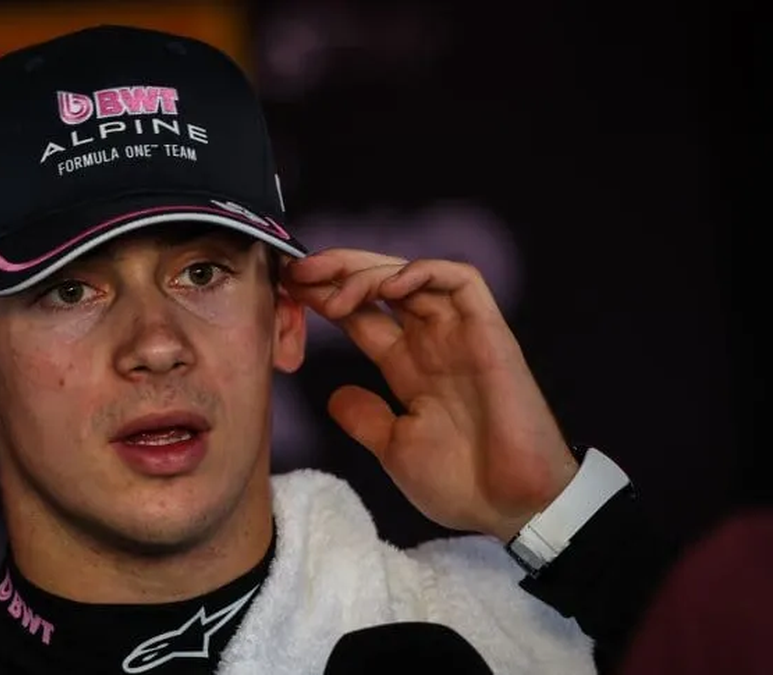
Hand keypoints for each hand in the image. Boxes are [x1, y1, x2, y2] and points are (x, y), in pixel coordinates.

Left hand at [284, 249, 578, 541]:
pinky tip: (389, 286)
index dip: (326, 297)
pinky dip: (423, 272)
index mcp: (408, 366)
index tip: (288, 292)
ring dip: (369, 272)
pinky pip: (462, 282)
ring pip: (412, 274)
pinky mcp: (490, 332)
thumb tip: (333, 395)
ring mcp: (460, 334)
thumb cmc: (462, 484)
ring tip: (334, 292)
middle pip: (380, 285)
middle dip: (337, 272)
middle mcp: (432, 342)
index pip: (362, 313)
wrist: (513, 507)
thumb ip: (366, 418)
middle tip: (297, 273)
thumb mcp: (395, 448)